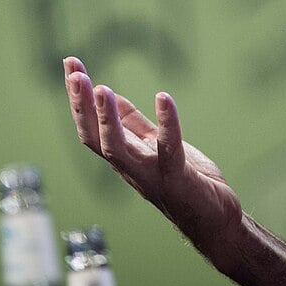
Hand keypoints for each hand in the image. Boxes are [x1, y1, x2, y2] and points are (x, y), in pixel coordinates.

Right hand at [63, 56, 243, 255]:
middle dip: (82, 106)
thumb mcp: (154, 145)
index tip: (70, 64)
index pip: (91, 127)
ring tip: (101, 89)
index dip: (78, 98)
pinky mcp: (178, 178)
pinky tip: (163, 98)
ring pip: (118, 149)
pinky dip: (166, 123)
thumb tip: (108, 96)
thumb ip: (133, 124)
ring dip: (107, 119)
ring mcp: (151, 175)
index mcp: (125, 156)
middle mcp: (131, 167)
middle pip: (95, 138)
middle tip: (74, 74)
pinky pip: (169, 149)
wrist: (214, 220)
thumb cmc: (184, 182)